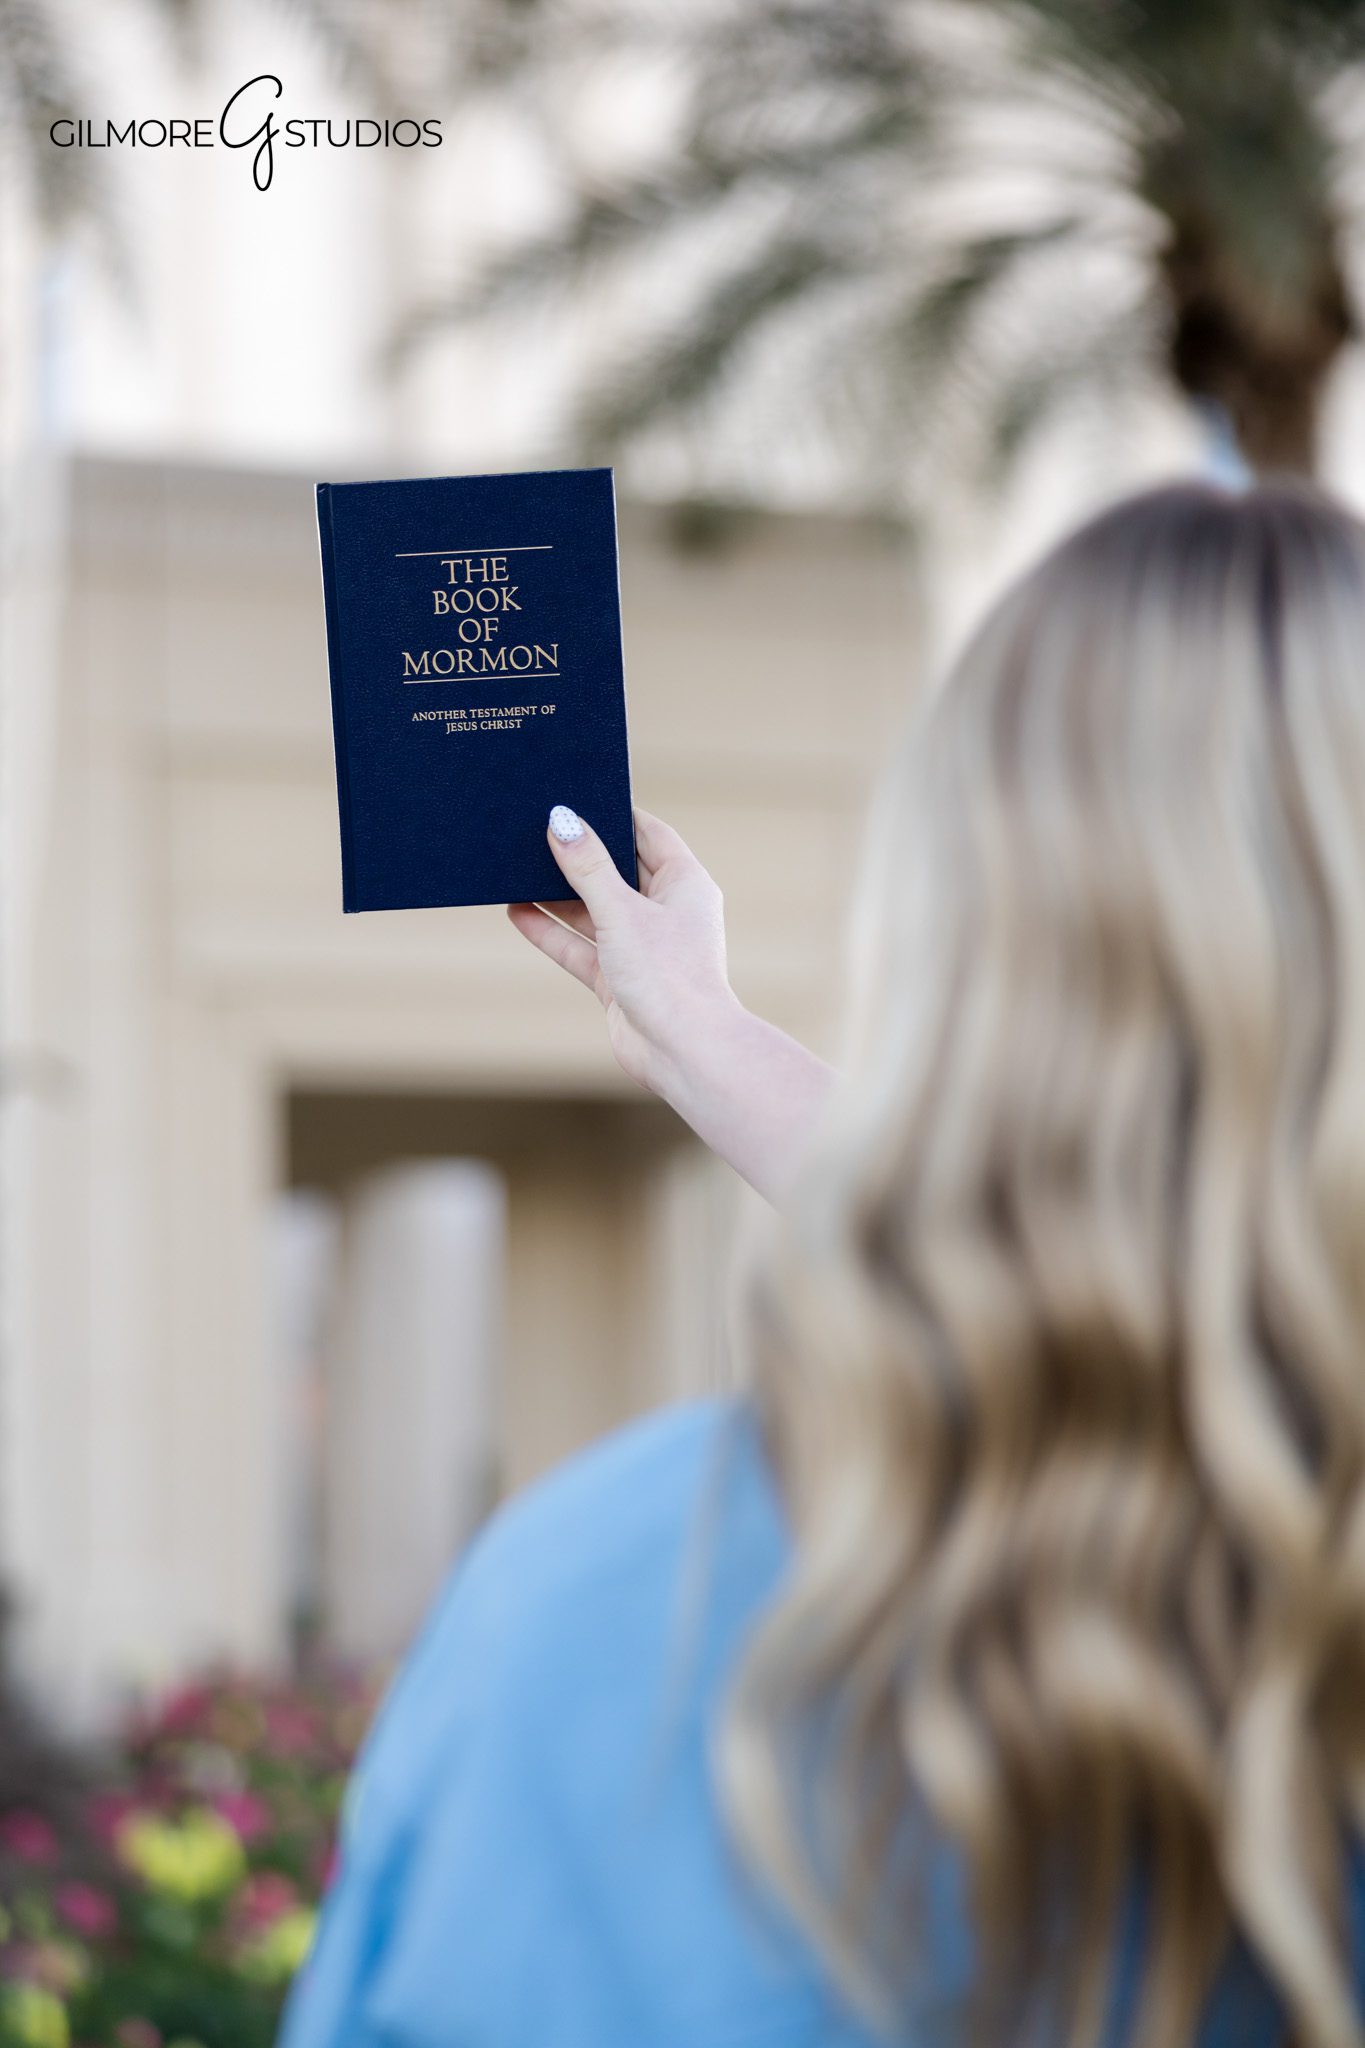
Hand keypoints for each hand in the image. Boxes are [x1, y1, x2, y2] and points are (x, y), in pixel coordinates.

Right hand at [507, 806, 730, 1099]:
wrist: (681, 1052)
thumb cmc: (667, 976)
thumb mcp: (621, 911)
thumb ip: (587, 867)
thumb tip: (561, 822)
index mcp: (685, 884)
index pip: (647, 833)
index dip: (612, 814)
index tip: (576, 796)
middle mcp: (666, 912)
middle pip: (616, 870)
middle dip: (579, 854)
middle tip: (536, 827)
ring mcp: (641, 947)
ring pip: (593, 910)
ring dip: (558, 893)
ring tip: (516, 867)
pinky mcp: (619, 978)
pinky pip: (580, 946)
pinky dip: (551, 931)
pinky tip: (517, 912)